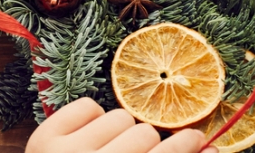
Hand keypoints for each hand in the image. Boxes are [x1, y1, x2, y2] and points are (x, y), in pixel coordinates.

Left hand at [26, 98, 217, 152]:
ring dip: (120, 132)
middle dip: (148, 144)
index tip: (201, 140)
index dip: (188, 147)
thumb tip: (211, 148)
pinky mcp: (44, 137)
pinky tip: (88, 140)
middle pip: (146, 135)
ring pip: (120, 117)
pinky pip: (89, 106)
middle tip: (147, 149)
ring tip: (109, 151)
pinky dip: (92, 119)